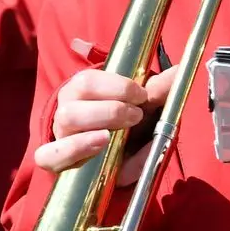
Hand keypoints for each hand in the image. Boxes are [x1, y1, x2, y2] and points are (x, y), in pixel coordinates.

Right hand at [33, 63, 180, 185]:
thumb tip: (179, 70)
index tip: (141, 95)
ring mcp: (60, 134)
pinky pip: (49, 154)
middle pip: (76, 99)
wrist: (110, 158)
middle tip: (136, 116)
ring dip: (92, 125)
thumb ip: (158, 90)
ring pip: (66, 121)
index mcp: (83, 90)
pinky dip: (70, 151)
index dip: (116, 86)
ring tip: (110, 135)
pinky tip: (96, 147)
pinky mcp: (56, 159)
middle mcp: (68, 108)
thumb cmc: (124, 124)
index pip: (89, 81)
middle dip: (110, 108)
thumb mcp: (142, 107)